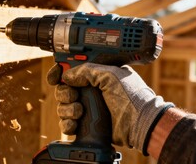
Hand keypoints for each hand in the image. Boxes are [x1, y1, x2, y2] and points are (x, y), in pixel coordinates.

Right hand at [47, 63, 173, 152]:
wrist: (141, 123)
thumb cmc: (131, 97)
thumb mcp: (110, 75)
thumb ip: (87, 71)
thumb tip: (67, 75)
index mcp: (96, 75)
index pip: (71, 70)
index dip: (60, 72)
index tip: (55, 77)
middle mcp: (90, 90)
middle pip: (63, 89)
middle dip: (64, 93)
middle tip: (73, 96)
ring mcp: (88, 107)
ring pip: (63, 106)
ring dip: (66, 109)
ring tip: (79, 111)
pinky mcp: (86, 124)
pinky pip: (67, 123)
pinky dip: (67, 124)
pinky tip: (75, 123)